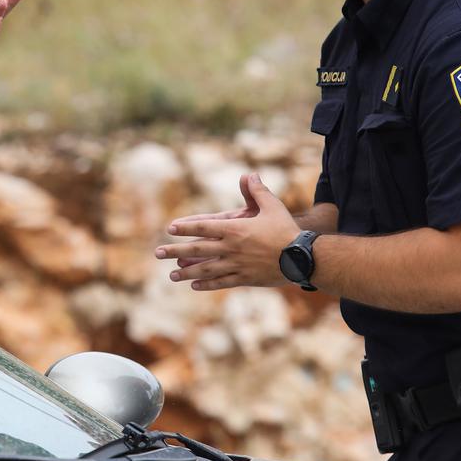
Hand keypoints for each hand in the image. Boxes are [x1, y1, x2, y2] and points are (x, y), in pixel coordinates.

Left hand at [154, 173, 299, 290]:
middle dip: (175, 251)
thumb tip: (249, 174)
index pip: (203, 227)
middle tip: (157, 254)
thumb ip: (257, 191)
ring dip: (187, 273)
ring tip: (171, 276)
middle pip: (197, 250)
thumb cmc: (287, 230)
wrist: (302, 257)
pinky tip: (195, 286)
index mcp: (234, 229)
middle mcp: (231, 248)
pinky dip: (207, 285)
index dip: (186, 228)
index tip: (170, 229)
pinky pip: (221, 283)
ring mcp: (236, 265)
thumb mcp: (272, 206)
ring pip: (205, 270)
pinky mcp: (245, 279)